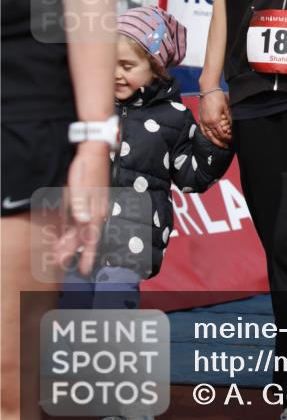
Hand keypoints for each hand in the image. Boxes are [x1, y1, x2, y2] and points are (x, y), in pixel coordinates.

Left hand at [55, 142, 109, 276]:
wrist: (93, 149)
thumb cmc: (86, 167)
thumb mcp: (81, 185)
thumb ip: (81, 204)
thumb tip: (83, 221)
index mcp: (95, 211)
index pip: (91, 239)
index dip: (88, 255)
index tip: (84, 270)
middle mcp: (94, 211)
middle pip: (83, 237)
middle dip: (73, 251)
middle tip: (60, 264)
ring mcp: (91, 206)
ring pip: (79, 229)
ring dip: (69, 241)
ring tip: (58, 254)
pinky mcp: (86, 200)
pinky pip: (77, 219)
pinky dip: (69, 228)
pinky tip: (62, 234)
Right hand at [198, 88, 231, 147]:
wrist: (208, 90)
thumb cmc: (218, 97)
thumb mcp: (226, 107)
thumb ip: (229, 118)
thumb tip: (233, 127)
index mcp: (214, 120)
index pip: (221, 134)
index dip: (227, 138)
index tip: (232, 140)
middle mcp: (208, 123)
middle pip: (214, 137)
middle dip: (221, 142)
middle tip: (226, 146)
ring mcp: (203, 121)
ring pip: (208, 135)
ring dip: (214, 141)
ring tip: (219, 145)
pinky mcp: (200, 118)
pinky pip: (203, 130)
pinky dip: (207, 136)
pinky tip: (210, 138)